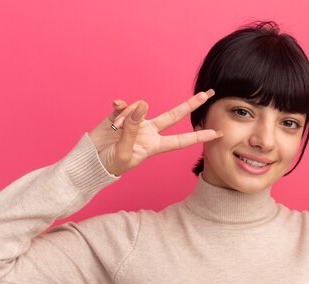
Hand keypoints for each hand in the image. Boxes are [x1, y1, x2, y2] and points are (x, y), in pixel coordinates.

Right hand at [88, 90, 221, 175]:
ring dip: (128, 116)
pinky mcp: (121, 114)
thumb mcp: (124, 152)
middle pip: (174, 115)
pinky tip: (114, 111)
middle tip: (209, 93)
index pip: (181, 140)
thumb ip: (133, 129)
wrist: (90, 160)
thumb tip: (143, 106)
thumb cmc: (110, 164)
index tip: (218, 133)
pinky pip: (124, 105)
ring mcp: (136, 122)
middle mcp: (149, 132)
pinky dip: (119, 109)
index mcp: (154, 146)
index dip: (199, 136)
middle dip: (191, 104)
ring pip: (141, 108)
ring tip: (116, 129)